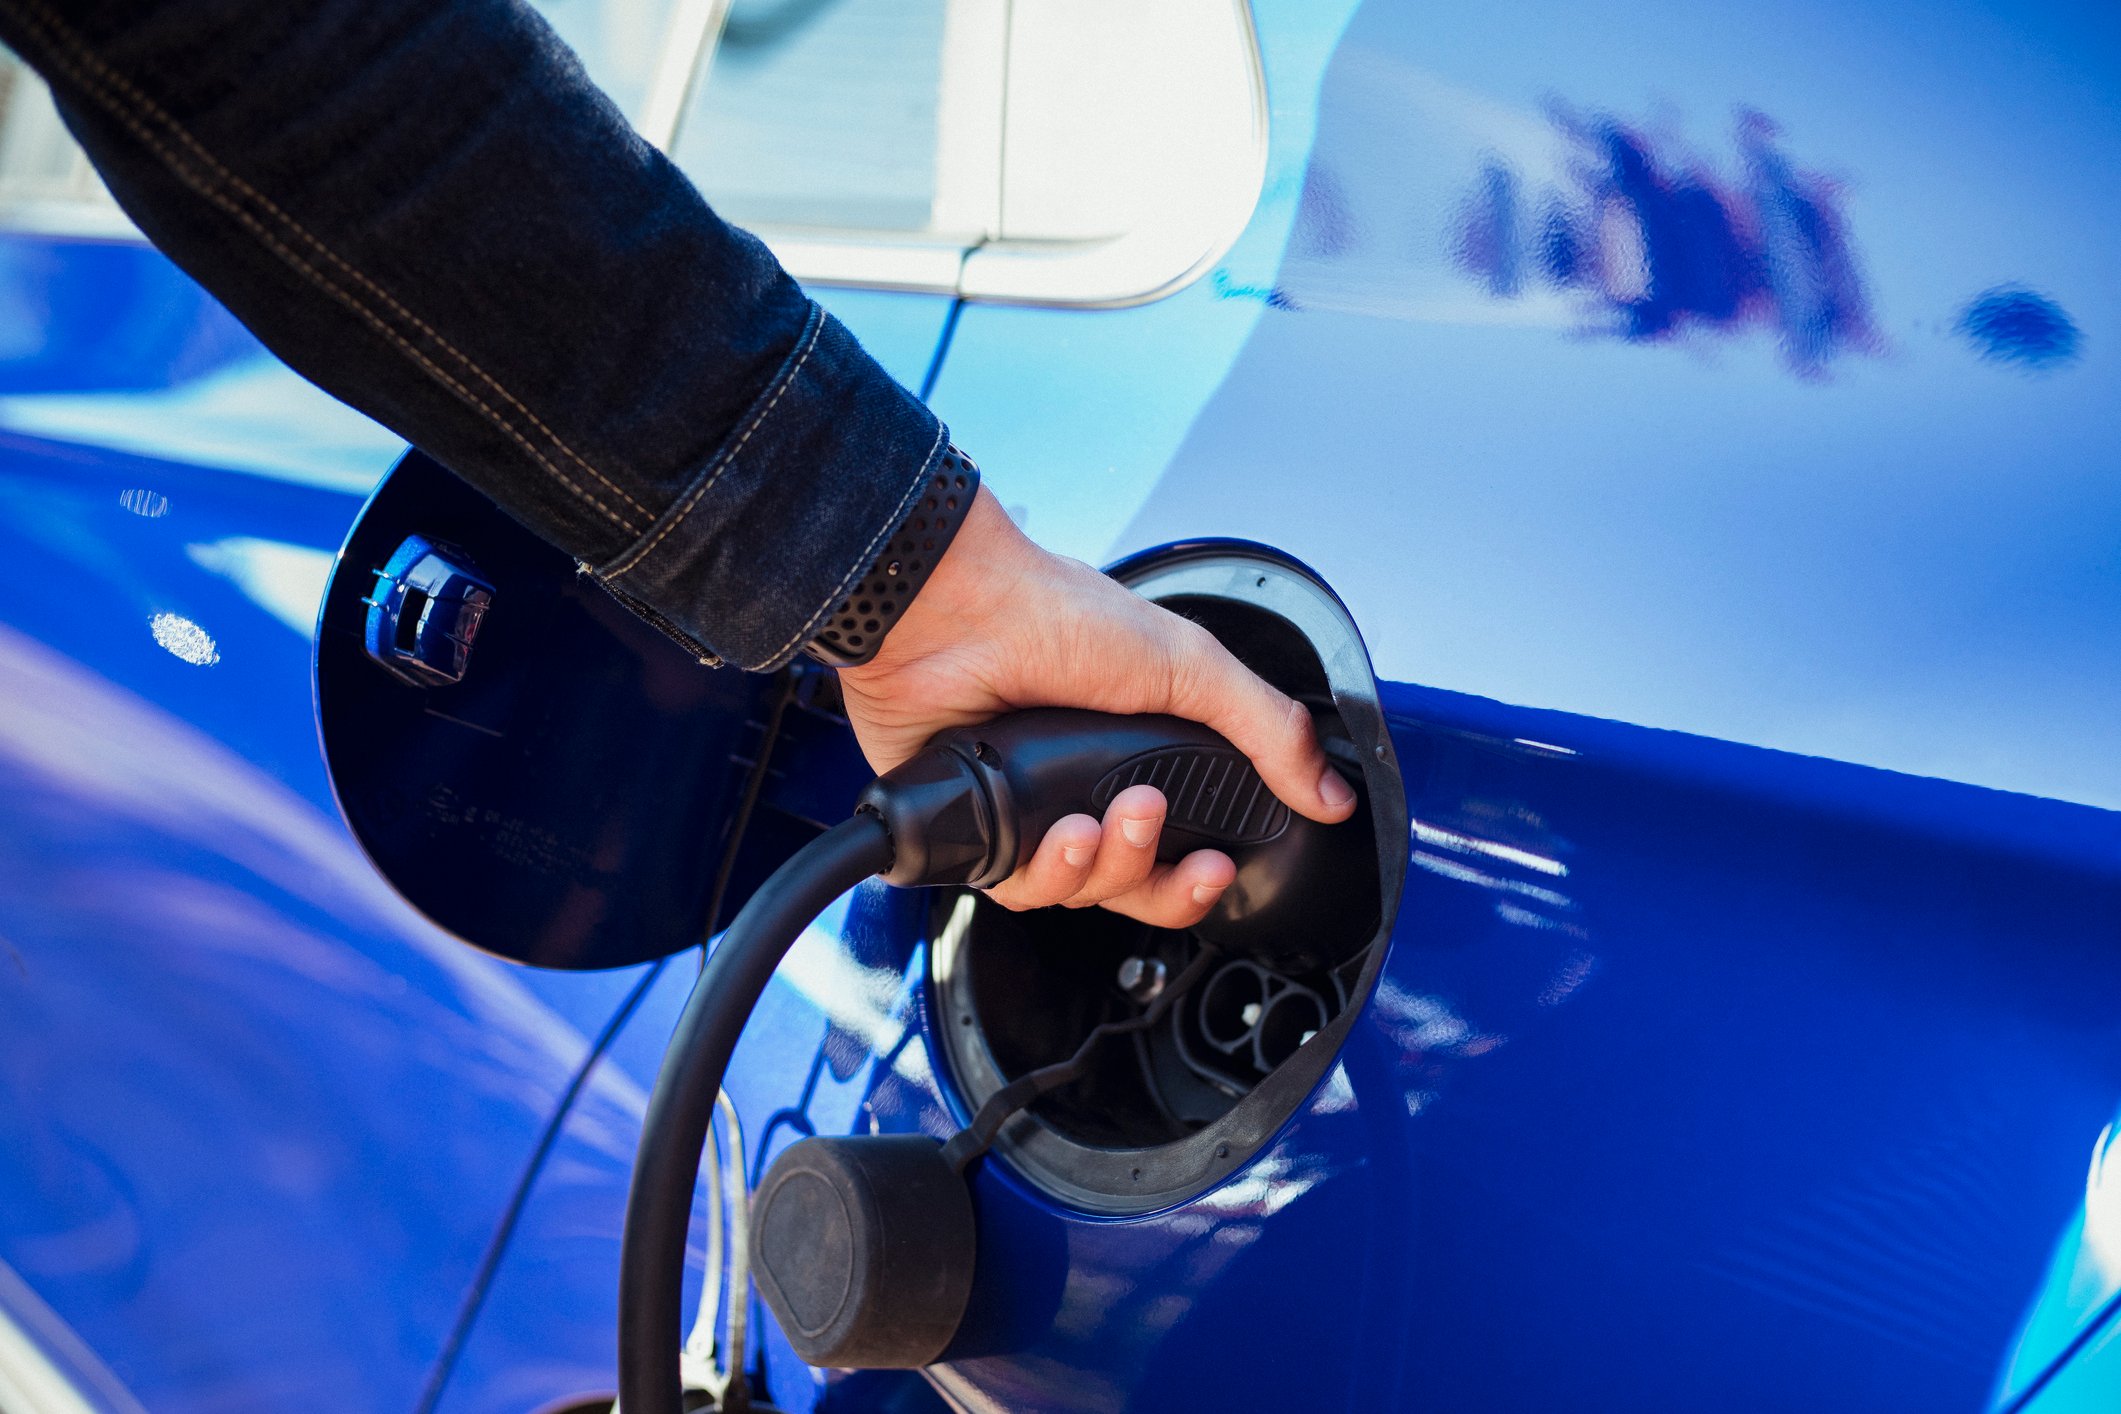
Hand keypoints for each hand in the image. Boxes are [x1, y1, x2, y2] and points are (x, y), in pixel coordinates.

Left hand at [837, 486, 1355, 926]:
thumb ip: (1268, 732)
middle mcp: (1078, 789)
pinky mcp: (970, 826)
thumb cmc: (1054, 615)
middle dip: (1153, 877)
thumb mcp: (1190, 667)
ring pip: (1075, 894)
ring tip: (1096, 820)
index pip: (1175, 848)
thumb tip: (1332, 793)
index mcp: (1133, 755)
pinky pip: (1014, 888)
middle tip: (1151, 827)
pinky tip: (1056, 833)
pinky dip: (1042, 870)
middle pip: (1129, 887)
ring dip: (1100, 864)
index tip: (1217, 867)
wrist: (952, 611)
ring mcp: (1023, 810)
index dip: (1197, 877)